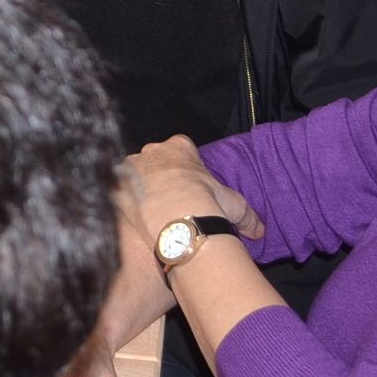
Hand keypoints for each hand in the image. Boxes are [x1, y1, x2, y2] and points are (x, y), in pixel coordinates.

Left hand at [119, 136, 264, 252]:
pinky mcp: (115, 185)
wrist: (176, 220)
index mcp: (180, 146)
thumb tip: (260, 230)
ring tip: (148, 209)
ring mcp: (131, 166)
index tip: (190, 185)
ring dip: (138, 186)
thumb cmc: (206, 205)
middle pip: (155, 158)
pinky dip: (121, 199)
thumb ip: (247, 215)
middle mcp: (153, 150)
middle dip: (160, 175)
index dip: (186, 167)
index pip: (182, 148)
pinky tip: (130, 214)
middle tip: (168, 199)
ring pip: (133, 172)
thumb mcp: (234, 206)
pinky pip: (115, 189)